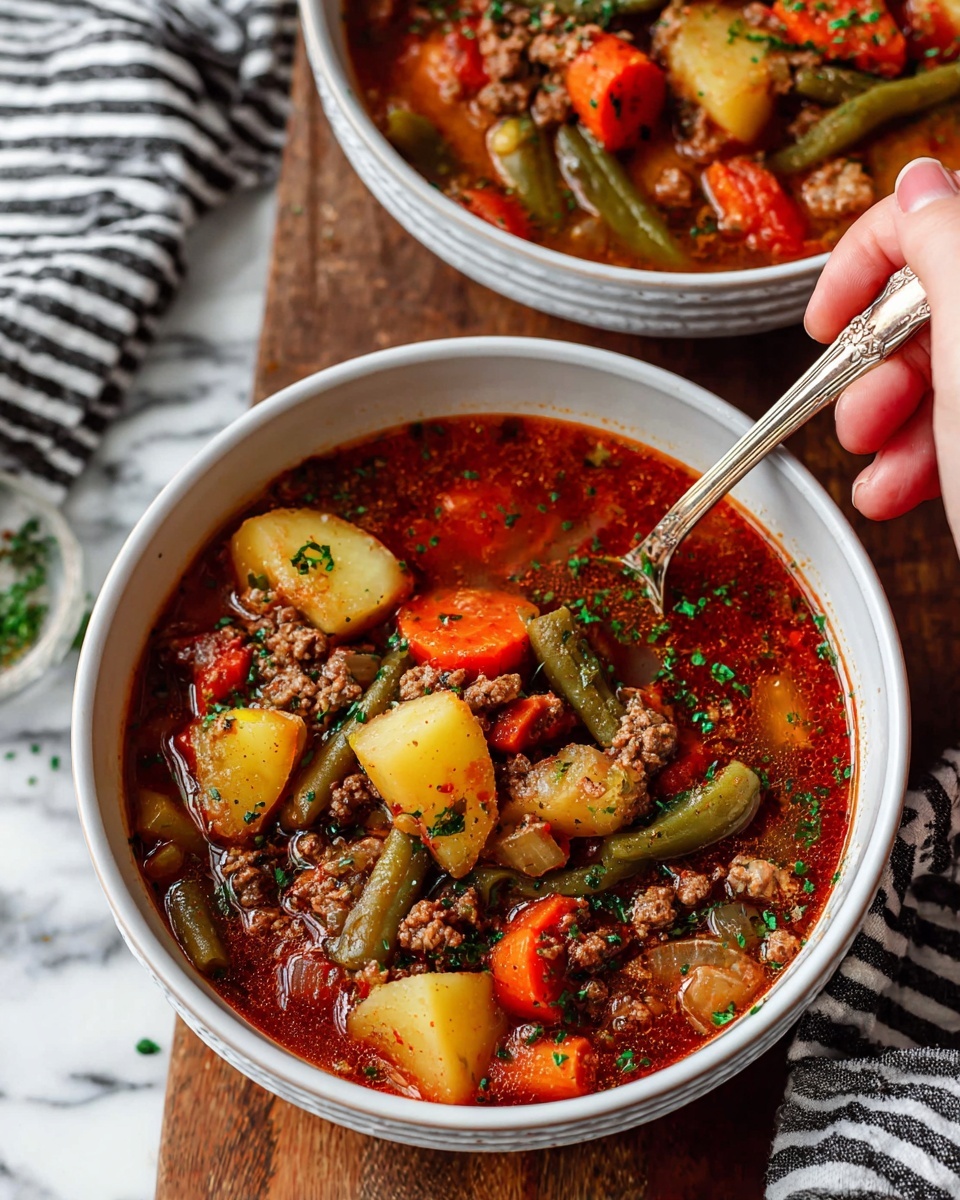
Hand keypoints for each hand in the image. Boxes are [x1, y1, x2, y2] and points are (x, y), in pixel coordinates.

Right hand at [805, 157, 959, 547]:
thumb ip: (948, 245)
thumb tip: (920, 181)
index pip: (946, 213)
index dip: (872, 258)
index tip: (826, 316)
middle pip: (937, 304)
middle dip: (879, 368)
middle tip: (858, 415)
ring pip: (942, 373)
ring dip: (888, 427)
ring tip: (876, 473)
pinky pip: (959, 425)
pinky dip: (916, 460)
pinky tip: (894, 493)